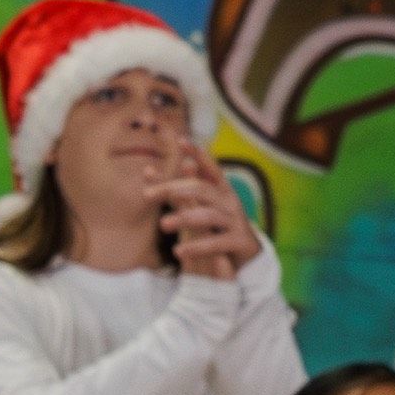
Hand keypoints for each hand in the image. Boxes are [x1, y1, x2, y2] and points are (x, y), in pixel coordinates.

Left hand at [158, 159, 249, 281]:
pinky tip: (178, 251)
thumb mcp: (199, 206)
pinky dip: (197, 247)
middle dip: (173, 189)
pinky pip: (216, 243)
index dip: (197, 154)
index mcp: (221, 189)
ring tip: (162, 225)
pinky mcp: (238, 242)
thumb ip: (176, 190)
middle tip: (147, 194)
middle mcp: (230, 201)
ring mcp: (235, 221)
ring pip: (208, 215)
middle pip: (201, 189)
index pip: (209, 167)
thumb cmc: (218, 225)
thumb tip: (147, 170)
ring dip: (184, 218)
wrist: (247, 254)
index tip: (181, 141)